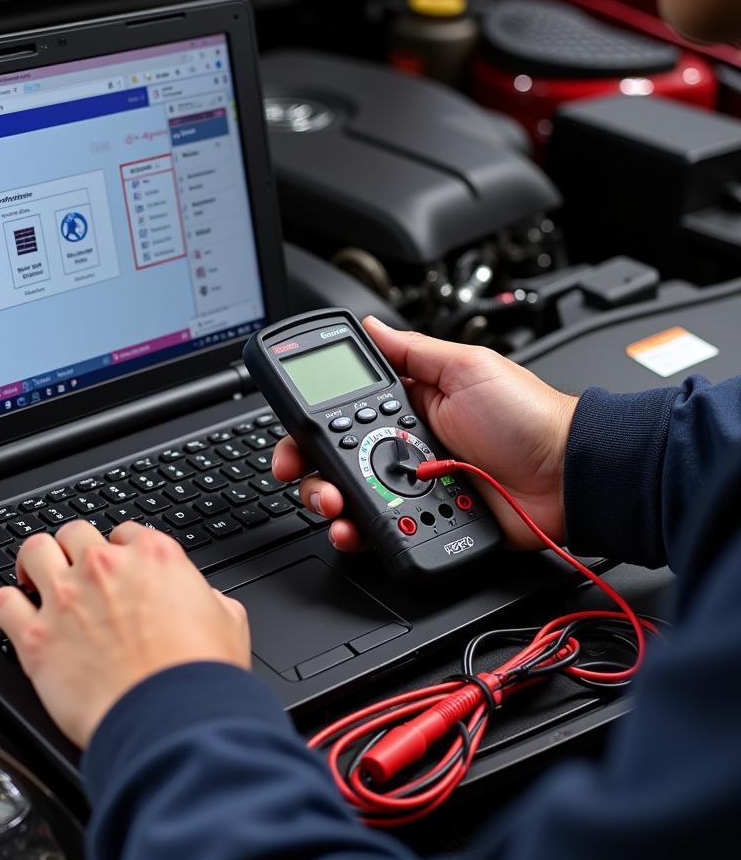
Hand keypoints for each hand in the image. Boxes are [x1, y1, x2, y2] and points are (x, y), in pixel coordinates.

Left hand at [0, 521, 250, 747]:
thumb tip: (203, 600)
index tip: (117, 566)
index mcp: (154, 557)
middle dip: (75, 550)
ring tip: (36, 579)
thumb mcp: (228, 621)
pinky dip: (6, 605)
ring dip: (35, 563)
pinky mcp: (36, 637)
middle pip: (75, 533)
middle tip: (76, 571)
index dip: (120, 549)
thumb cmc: (200, 675)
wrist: (171, 718)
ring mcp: (66, 598)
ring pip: (34, 551)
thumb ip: (207, 598)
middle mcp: (105, 567)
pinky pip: (2, 603)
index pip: (125, 532)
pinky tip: (15, 613)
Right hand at [272, 316, 577, 550]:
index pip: (341, 412)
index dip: (309, 424)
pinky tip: (353, 529)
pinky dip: (358, 533)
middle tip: (302, 472)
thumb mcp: (469, 368)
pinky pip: (378, 532)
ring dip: (328, 501)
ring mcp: (411, 487)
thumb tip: (372, 326)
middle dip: (309, 468)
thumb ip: (414, 351)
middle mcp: (403, 447)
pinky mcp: (423, 523)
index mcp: (409, 406)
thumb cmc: (528, 418)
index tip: (292, 434)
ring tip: (334, 503)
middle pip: (333, 460)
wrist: (567, 478)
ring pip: (348, 498)